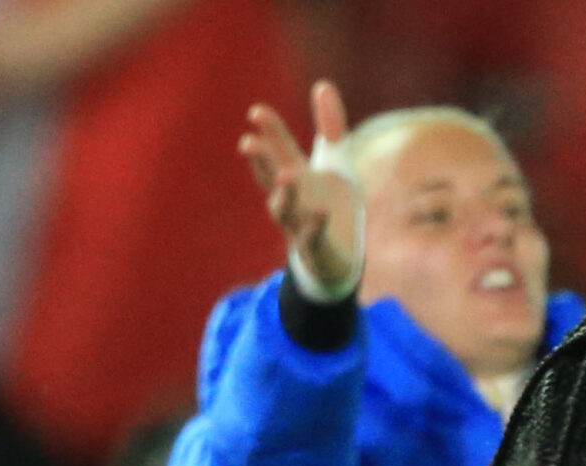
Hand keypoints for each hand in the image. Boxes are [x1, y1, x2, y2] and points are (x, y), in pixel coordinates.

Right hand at [240, 80, 360, 296]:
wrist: (338, 260)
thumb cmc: (329, 207)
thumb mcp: (335, 162)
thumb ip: (329, 126)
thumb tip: (322, 83)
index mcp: (294, 176)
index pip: (278, 150)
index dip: (270, 131)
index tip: (257, 112)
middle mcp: (291, 199)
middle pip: (270, 178)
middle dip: (260, 162)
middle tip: (247, 143)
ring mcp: (299, 226)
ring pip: (283, 211)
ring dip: (283, 194)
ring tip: (286, 175)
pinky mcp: (315, 249)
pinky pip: (313, 238)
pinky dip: (315, 226)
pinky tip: (322, 212)